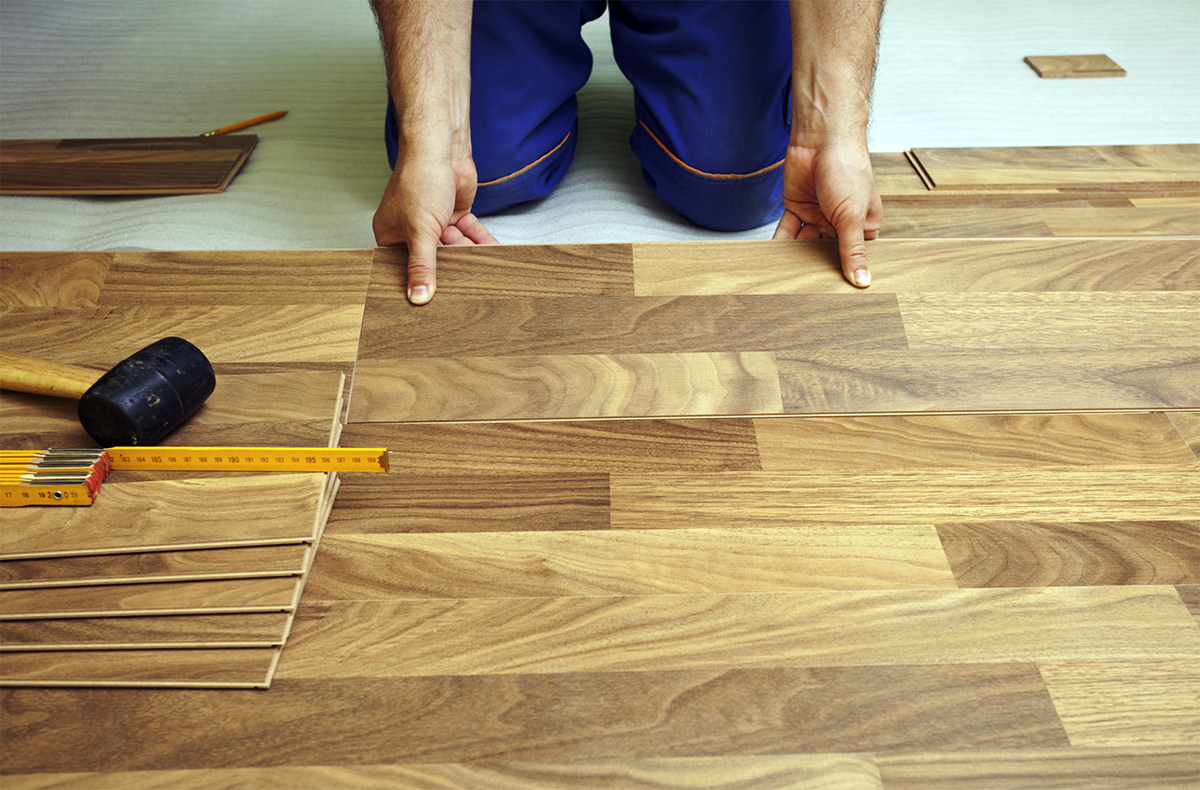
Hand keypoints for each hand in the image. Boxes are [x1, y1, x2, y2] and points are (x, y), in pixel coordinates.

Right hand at [372, 150, 496, 304]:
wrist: (442, 148)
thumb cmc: (419, 179)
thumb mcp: (420, 230)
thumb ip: (421, 265)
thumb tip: (418, 296)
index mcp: (391, 235)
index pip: (404, 267)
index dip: (420, 280)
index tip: (435, 297)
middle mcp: (411, 230)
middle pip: (433, 259)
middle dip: (451, 267)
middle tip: (465, 282)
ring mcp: (434, 223)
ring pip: (455, 248)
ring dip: (468, 253)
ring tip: (481, 265)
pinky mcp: (455, 216)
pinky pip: (469, 235)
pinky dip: (480, 240)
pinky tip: (491, 249)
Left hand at [772, 141, 881, 286]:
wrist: (821, 138)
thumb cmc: (847, 169)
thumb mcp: (853, 215)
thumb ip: (853, 250)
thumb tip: (863, 281)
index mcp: (863, 224)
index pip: (855, 256)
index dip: (846, 273)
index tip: (837, 296)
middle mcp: (840, 222)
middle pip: (827, 252)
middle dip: (818, 268)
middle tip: (808, 294)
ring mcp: (818, 215)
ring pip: (805, 244)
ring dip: (796, 258)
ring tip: (786, 281)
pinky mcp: (797, 207)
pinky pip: (787, 231)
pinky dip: (780, 243)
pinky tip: (771, 259)